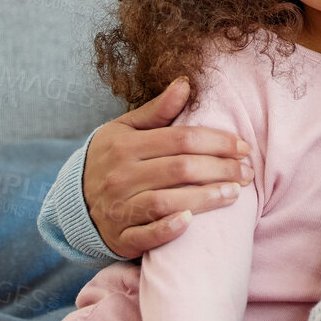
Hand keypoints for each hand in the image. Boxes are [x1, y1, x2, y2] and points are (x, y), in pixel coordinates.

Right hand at [82, 78, 253, 256]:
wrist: (72, 200)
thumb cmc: (110, 159)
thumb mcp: (125, 129)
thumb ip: (157, 110)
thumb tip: (186, 82)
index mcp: (126, 145)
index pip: (181, 139)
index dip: (217, 141)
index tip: (244, 146)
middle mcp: (121, 176)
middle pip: (180, 169)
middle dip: (220, 169)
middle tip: (248, 171)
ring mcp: (119, 208)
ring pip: (167, 201)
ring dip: (205, 198)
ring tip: (235, 193)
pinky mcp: (119, 237)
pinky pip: (145, 235)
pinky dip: (168, 229)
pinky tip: (192, 222)